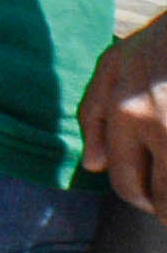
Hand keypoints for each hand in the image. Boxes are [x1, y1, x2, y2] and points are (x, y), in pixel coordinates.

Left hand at [90, 12, 166, 212]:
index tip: (150, 198)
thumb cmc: (160, 44)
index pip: (126, 183)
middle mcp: (161, 128)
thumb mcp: (113, 65)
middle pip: (163, 201)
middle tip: (166, 202)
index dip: (139, 198)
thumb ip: (93, 114)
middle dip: (164, 208)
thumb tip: (92, 166)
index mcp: (128, 113)